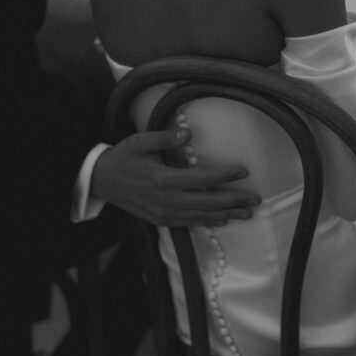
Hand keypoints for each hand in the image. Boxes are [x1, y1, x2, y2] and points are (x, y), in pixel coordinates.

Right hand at [91, 127, 260, 226]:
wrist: (101, 182)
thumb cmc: (122, 158)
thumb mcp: (139, 142)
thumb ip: (164, 138)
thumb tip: (188, 132)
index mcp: (162, 179)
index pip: (201, 178)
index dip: (224, 175)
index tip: (243, 172)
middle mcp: (165, 200)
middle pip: (207, 202)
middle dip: (233, 201)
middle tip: (255, 199)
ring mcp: (164, 213)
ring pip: (201, 216)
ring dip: (226, 215)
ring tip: (247, 213)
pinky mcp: (161, 221)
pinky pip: (189, 223)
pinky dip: (207, 222)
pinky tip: (222, 220)